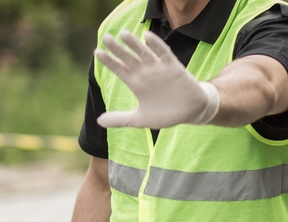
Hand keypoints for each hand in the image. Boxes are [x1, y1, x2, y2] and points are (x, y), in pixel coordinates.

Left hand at [94, 30, 219, 128]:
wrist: (190, 112)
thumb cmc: (165, 114)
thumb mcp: (139, 119)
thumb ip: (120, 119)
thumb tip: (98, 121)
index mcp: (136, 83)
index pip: (119, 69)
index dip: (109, 61)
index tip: (97, 52)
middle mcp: (145, 73)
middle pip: (129, 58)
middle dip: (118, 49)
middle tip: (106, 38)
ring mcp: (159, 69)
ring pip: (144, 53)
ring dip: (135, 44)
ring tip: (123, 34)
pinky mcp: (173, 68)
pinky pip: (164, 54)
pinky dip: (157, 45)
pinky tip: (148, 37)